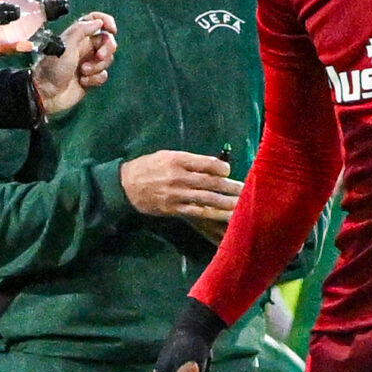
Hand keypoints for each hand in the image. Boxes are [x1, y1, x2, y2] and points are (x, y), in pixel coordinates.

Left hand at [32, 13, 117, 117]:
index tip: (112, 30)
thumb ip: (81, 29)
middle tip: (99, 56)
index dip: (106, 21)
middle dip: (107, 49)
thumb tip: (98, 22)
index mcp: (78, 36)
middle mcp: (84, 48)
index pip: (95, 20)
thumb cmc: (53, 68)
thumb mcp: (66, 45)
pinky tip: (83, 82)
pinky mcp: (90, 78)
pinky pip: (103, 75)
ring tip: (83, 72)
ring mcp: (88, 63)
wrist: (47, 94)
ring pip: (106, 60)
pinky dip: (95, 79)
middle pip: (107, 41)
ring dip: (97, 67)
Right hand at [120, 149, 242, 234]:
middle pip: (211, 182)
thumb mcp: (165, 155)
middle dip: (230, 186)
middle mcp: (179, 177)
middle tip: (246, 189)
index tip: (228, 171)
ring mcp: (177, 194)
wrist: (125, 186)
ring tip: (242, 204)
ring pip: (207, 198)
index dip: (222, 168)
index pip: (206, 163)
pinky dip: (213, 214)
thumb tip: (212, 164)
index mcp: (177, 159)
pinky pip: (198, 212)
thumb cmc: (147, 167)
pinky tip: (225, 216)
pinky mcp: (174, 209)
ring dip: (226, 202)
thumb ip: (188, 160)